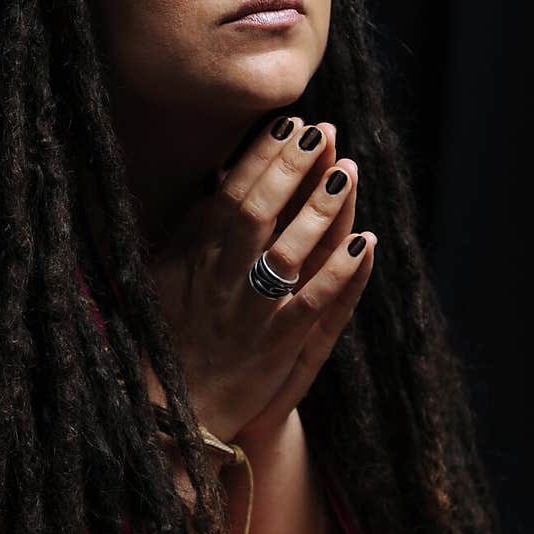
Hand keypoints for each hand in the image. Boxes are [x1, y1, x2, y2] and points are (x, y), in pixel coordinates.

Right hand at [146, 115, 376, 442]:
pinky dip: (341, 272)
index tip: (289, 122)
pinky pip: (313, 304)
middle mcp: (222, 280)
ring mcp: (250, 313)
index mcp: (195, 259)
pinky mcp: (276, 347)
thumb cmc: (171, 335)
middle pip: (257, 212)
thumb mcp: (166, 277)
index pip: (230, 194)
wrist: (171, 411)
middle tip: (324, 130)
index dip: (261, 156)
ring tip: (348, 170)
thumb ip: (193, 230)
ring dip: (320, 209)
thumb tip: (221, 180)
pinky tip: (367, 242)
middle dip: (291, 168)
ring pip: (288, 252)